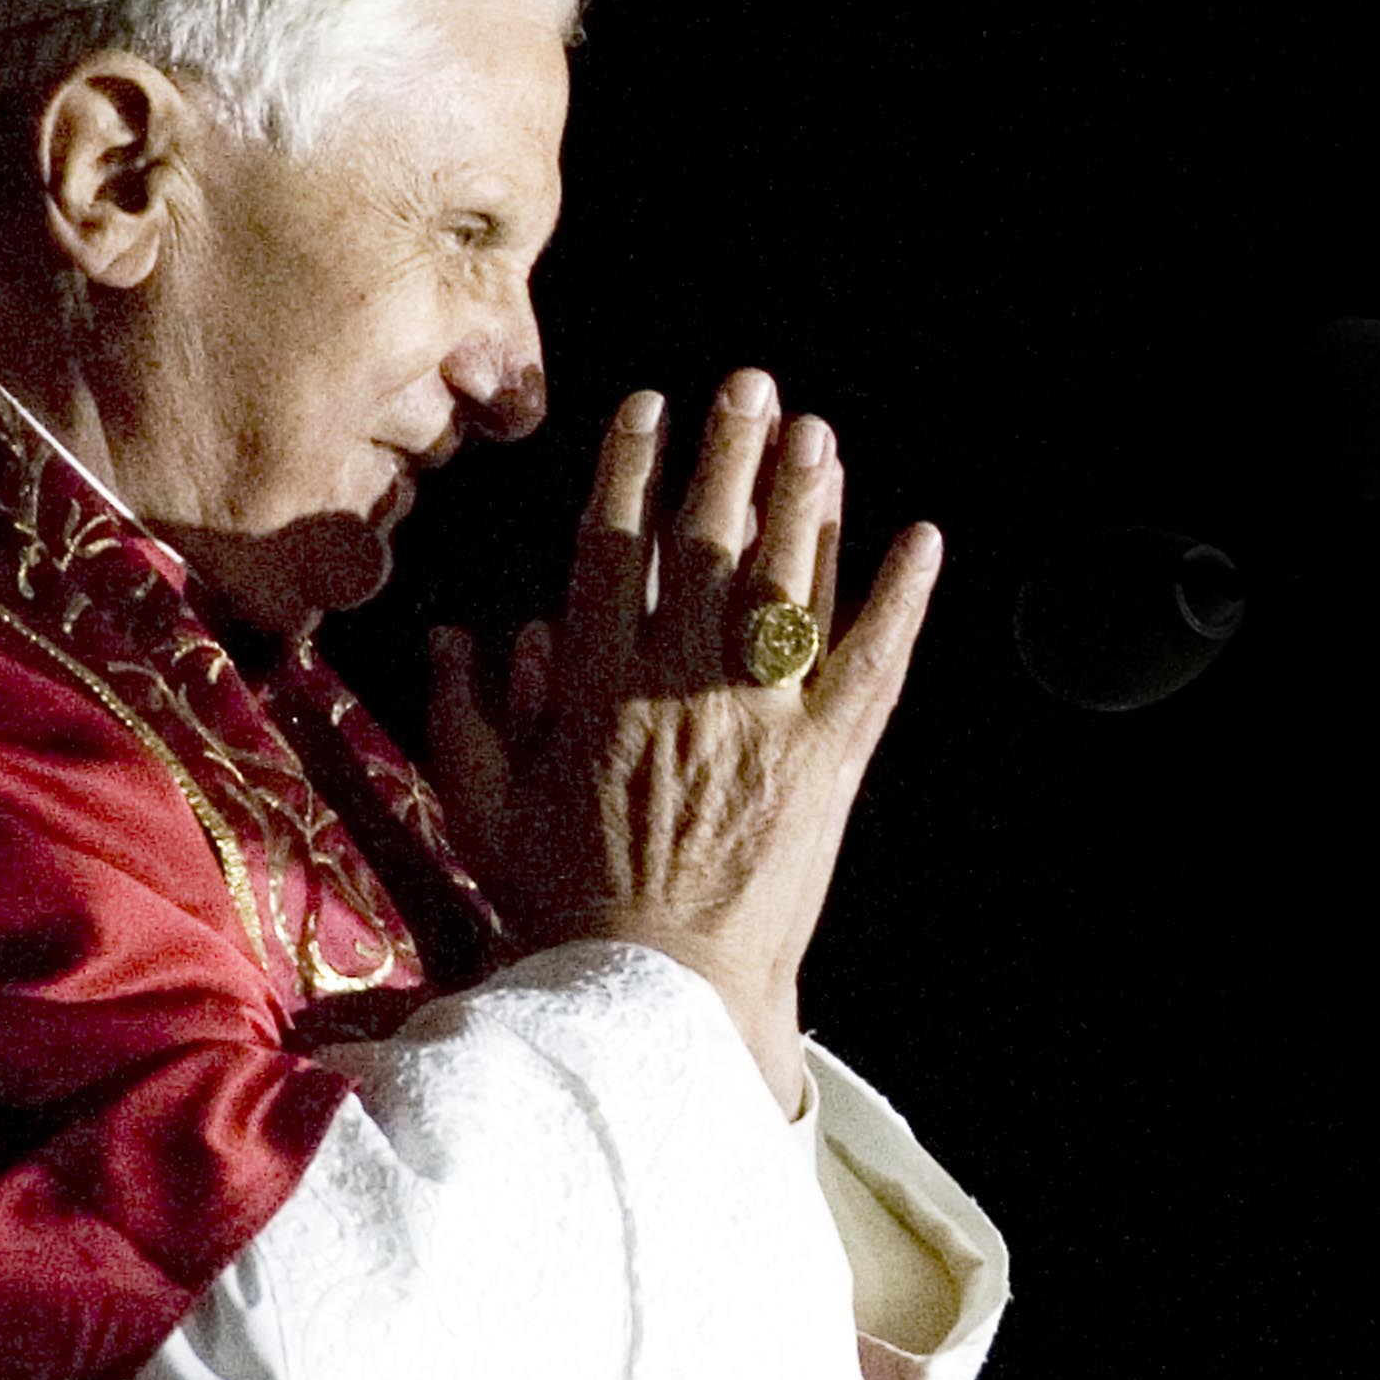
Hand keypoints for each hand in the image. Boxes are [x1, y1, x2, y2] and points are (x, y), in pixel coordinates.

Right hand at [428, 369, 939, 1115]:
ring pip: (788, 583)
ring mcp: (761, 719)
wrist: (656, 993)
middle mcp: (680, 684)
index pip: (614, 550)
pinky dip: (899, 598)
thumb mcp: (482, 814)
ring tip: (818, 434)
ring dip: (807, 499)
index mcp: (594, 688)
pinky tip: (921, 539)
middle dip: (728, 455)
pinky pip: (872, 663)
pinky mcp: (828, 762)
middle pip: (708, 544)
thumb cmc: (561, 909)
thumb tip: (458, 632)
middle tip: (749, 385)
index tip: (648, 409)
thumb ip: (463, 717)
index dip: (632, 471)